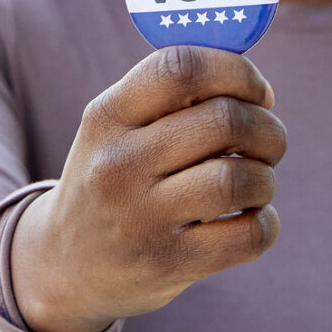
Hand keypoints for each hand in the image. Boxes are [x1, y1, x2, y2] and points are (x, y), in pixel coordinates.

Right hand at [10, 45, 287, 331]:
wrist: (64, 263)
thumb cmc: (113, 179)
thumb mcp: (117, 129)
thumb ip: (173, 98)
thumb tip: (259, 92)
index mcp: (107, 116)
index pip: (181, 68)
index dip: (237, 71)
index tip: (257, 92)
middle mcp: (119, 164)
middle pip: (224, 121)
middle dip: (266, 128)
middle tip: (267, 141)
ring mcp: (141, 218)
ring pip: (238, 179)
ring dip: (265, 177)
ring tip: (256, 182)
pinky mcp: (168, 263)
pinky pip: (247, 235)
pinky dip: (266, 223)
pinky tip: (251, 217)